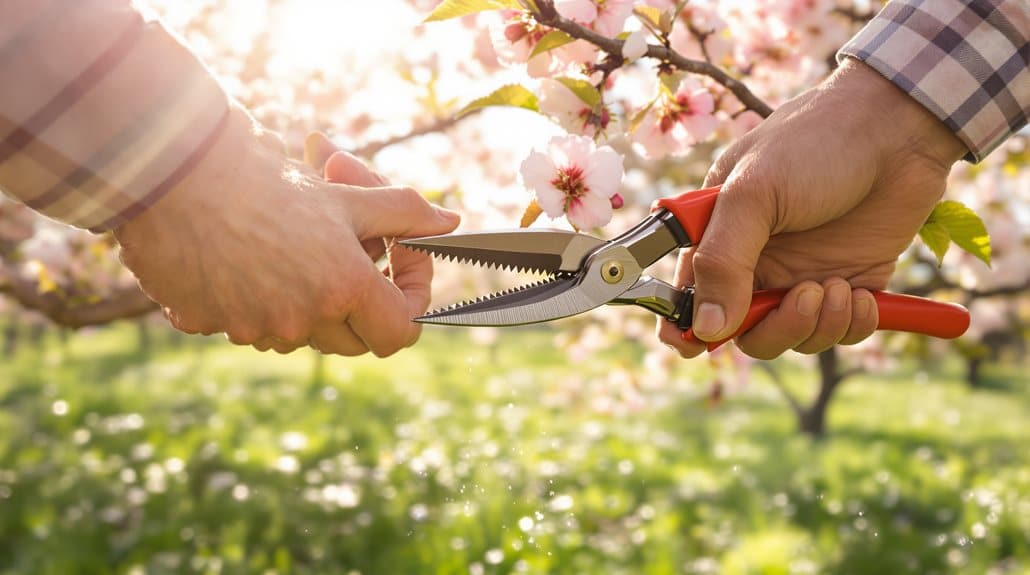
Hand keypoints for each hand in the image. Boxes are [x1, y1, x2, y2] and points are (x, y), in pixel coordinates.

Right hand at [115, 108, 459, 355]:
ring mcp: (252, 328)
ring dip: (308, 301)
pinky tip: (244, 256)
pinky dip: (256, 300)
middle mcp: (302, 320)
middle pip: (356, 340)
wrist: (173, 171)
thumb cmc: (268, 179)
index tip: (398, 261)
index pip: (402, 332)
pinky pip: (247, 325)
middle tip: (350, 252)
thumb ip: (403, 213)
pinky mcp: (208, 325)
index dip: (413, 299)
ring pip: (300, 333)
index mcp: (344, 288)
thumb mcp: (346, 196)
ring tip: (292, 246)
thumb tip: (449, 222)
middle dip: (362, 303)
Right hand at [658, 59, 965, 358]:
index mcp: (721, 237)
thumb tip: (707, 329)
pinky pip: (842, 332)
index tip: (696, 346)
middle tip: (803, 298)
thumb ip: (723, 262)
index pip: (689, 297)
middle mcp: (759, 263)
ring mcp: (805, 275)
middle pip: (745, 331)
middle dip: (773, 329)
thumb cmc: (815, 144)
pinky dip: (853, 325)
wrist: (898, 127)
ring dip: (817, 324)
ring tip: (837, 286)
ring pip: (795, 337)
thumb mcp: (753, 195)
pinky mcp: (852, 283)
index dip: (687, 328)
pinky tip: (863, 294)